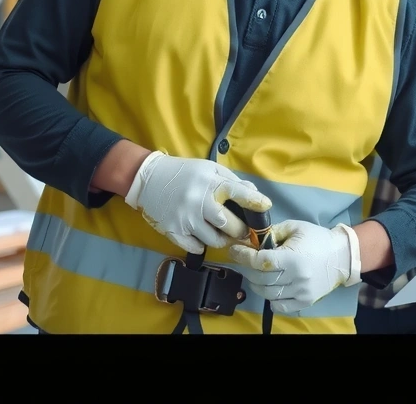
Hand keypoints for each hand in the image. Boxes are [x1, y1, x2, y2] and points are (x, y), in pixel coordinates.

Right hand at [124, 150, 271, 253]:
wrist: (149, 179)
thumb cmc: (184, 172)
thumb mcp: (208, 168)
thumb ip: (231, 180)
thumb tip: (253, 192)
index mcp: (210, 182)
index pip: (238, 193)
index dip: (255, 202)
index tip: (266, 207)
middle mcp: (199, 201)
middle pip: (229, 224)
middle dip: (241, 230)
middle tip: (246, 232)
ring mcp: (186, 219)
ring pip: (214, 240)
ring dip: (224, 240)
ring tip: (227, 237)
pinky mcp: (173, 231)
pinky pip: (195, 247)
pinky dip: (203, 245)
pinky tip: (204, 238)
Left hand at [228, 220, 360, 313]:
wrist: (341, 255)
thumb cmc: (317, 238)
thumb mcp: (296, 227)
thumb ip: (274, 232)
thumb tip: (254, 239)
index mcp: (294, 257)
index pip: (261, 261)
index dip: (244, 256)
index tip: (234, 251)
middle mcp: (296, 277)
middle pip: (261, 279)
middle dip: (247, 269)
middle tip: (241, 262)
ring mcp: (301, 292)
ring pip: (267, 293)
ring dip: (256, 284)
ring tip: (255, 274)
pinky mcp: (305, 302)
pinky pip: (279, 305)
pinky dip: (270, 298)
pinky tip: (271, 287)